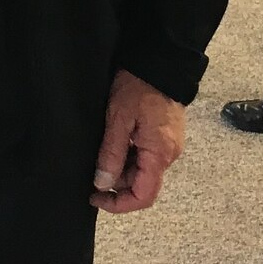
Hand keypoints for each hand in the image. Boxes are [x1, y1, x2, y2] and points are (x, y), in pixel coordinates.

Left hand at [90, 70, 184, 213]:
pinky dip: (130, 155)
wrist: (161, 59)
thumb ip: (111, 154)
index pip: (143, 196)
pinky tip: (116, 141)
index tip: (95, 197)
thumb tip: (102, 184)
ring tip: (103, 149)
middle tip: (93, 168)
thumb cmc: (139, 86)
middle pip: (142, 184)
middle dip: (116, 182)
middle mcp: (169, 154)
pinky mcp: (166, 135)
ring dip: (122, 167)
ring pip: (143, 169)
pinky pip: (147, 155)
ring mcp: (169, 144)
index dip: (118, 204)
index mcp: (159, 154)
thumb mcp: (118, 118)